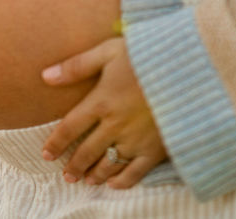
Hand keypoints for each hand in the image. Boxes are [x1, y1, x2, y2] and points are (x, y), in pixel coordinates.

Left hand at [40, 37, 166, 188]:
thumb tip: (45, 76)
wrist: (189, 67)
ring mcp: (136, 139)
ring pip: (108, 165)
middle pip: (87, 152)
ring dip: (94, 174)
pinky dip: (122, 181)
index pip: (70, 128)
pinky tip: (113, 183)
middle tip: (65, 175)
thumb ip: (77, 65)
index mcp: (101, 101)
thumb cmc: (147, 55)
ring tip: (85, 180)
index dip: (56, 143)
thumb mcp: (110, 51)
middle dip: (73, 165)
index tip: (46, 154)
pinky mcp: (156, 149)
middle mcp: (115, 125)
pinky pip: (135, 172)